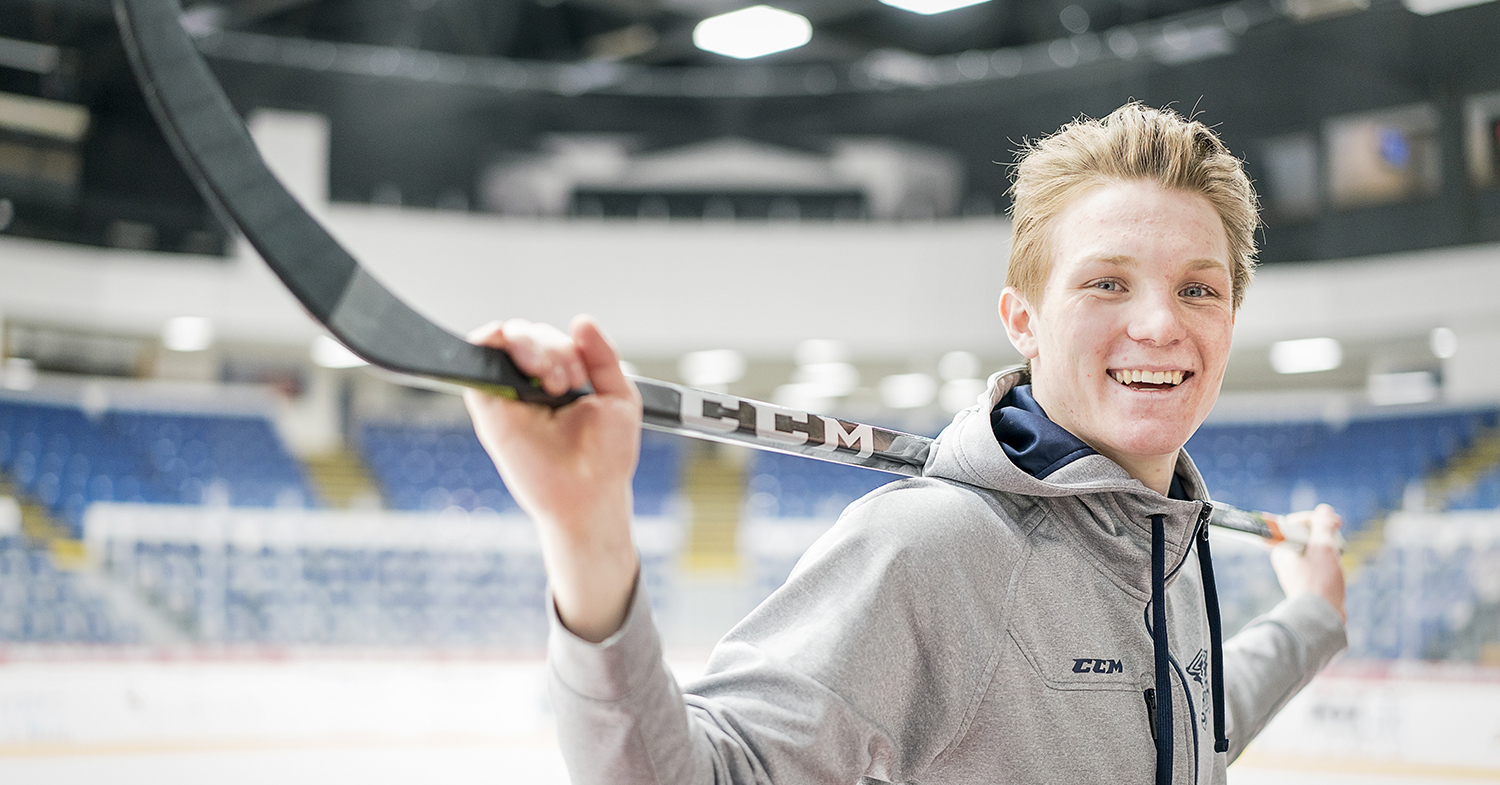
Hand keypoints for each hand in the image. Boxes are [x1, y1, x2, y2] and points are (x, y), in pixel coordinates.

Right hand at [463, 315, 642, 641]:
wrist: (591, 494)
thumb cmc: (606, 455)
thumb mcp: (619, 394)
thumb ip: (603, 355)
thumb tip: (582, 320)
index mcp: (561, 379)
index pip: (551, 339)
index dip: (565, 346)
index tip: (580, 376)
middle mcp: (532, 384)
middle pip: (527, 334)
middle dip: (550, 347)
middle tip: (566, 383)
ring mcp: (509, 395)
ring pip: (503, 340)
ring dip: (528, 344)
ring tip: (551, 382)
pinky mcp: (489, 408)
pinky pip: (476, 363)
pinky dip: (488, 344)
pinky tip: (514, 353)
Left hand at [1269, 504, 1345, 621]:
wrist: (1321, 614)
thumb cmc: (1319, 579)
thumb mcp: (1323, 545)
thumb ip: (1323, 524)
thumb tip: (1324, 510)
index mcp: (1281, 547)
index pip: (1297, 522)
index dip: (1316, 518)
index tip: (1334, 522)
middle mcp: (1285, 558)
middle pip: (1306, 534)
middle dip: (1324, 533)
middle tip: (1337, 538)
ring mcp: (1295, 570)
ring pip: (1314, 548)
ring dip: (1329, 548)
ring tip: (1336, 557)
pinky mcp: (1307, 580)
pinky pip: (1318, 562)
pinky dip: (1329, 561)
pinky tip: (1336, 569)